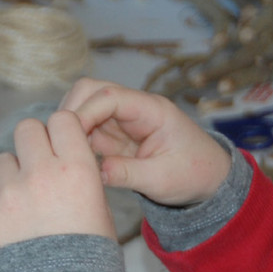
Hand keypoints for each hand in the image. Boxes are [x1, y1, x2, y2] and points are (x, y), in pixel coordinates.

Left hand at [0, 111, 116, 253]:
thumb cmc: (90, 260)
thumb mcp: (100, 211)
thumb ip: (79, 179)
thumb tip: (66, 163)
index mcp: (77, 169)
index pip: (62, 119)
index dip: (60, 130)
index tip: (60, 145)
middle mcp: (40, 174)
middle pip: (26, 129)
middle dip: (31, 144)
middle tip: (37, 167)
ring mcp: (8, 194)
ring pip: (2, 161)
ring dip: (10, 176)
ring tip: (23, 205)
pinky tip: (7, 226)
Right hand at [62, 78, 231, 206]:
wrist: (209, 180)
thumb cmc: (194, 174)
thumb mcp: (163, 180)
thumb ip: (129, 175)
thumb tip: (96, 172)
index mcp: (151, 110)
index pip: (109, 96)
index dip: (85, 112)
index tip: (69, 136)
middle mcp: (135, 108)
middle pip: (91, 91)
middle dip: (72, 112)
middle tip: (63, 144)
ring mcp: (123, 121)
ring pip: (85, 109)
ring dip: (72, 128)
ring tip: (68, 155)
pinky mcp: (116, 137)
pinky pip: (89, 131)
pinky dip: (78, 142)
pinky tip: (76, 161)